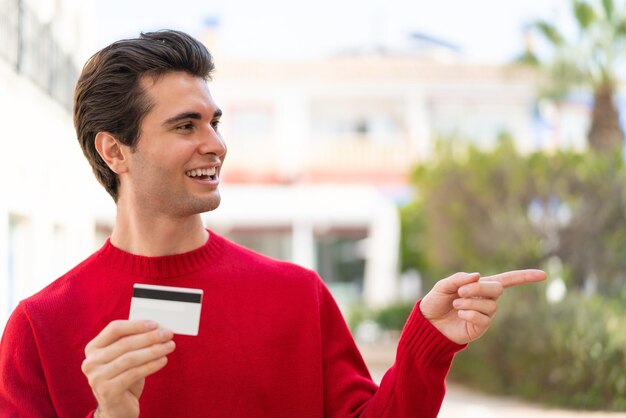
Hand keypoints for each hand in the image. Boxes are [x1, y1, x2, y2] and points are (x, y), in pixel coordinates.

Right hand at [81, 320, 175, 417]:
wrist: (117, 408)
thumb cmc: (124, 377)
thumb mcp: (125, 357)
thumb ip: (134, 342)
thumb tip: (158, 328)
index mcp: (93, 348)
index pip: (114, 329)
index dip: (136, 325)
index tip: (156, 324)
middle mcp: (91, 362)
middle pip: (124, 343)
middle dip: (150, 337)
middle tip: (168, 334)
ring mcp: (97, 378)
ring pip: (130, 358)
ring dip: (153, 350)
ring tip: (170, 346)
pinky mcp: (107, 391)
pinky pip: (134, 374)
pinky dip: (151, 365)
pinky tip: (163, 360)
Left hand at [420, 270, 545, 344]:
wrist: (428, 324)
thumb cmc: (436, 302)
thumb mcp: (443, 286)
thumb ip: (459, 279)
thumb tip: (478, 275)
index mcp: (480, 285)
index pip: (507, 279)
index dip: (525, 277)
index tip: (543, 274)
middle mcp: (486, 299)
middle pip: (497, 289)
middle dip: (479, 288)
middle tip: (461, 292)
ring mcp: (485, 314)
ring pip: (490, 305)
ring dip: (470, 302)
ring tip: (456, 305)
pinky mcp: (480, 327)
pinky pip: (483, 318)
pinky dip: (470, 314)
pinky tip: (460, 315)